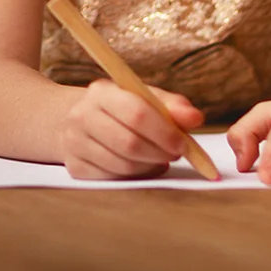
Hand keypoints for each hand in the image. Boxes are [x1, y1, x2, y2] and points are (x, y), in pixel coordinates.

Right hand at [61, 80, 203, 179]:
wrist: (79, 118)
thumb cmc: (121, 107)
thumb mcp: (144, 96)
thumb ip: (172, 106)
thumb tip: (196, 118)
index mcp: (102, 91)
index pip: (137, 113)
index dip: (164, 132)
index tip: (183, 143)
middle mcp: (82, 115)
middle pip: (129, 143)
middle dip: (160, 152)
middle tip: (176, 154)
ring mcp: (74, 143)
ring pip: (123, 165)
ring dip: (150, 166)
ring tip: (160, 158)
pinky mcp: (75, 168)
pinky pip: (113, 179)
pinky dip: (135, 176)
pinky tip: (142, 166)